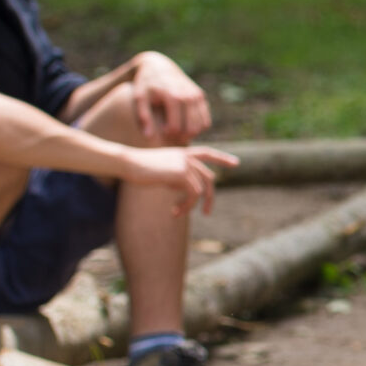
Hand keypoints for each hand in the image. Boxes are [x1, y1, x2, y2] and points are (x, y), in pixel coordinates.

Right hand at [119, 145, 236, 216]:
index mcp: (183, 152)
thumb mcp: (163, 171)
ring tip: (178, 213)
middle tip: (207, 213)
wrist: (128, 163)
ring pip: (200, 189)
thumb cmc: (140, 169)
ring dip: (191, 205)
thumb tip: (191, 190)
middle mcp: (187, 156)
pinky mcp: (182, 173)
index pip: (207, 153)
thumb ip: (179, 176)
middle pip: (208, 178)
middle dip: (210, 197)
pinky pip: (193, 194)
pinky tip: (175, 212)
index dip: (222, 158)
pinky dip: (186, 206)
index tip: (236, 164)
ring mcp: (186, 163)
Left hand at [125, 54, 210, 143]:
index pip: (176, 126)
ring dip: (191, 133)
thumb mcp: (139, 98)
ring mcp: (197, 95)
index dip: (168, 135)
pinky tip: (185, 127)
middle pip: (191, 128)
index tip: (161, 134)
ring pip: (201, 125)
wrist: (158, 66)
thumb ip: (143, 117)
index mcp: (173, 97)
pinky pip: (205, 119)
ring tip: (177, 134)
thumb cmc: (146, 85)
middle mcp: (188, 96)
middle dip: (181, 137)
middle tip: (171, 138)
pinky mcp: (201, 96)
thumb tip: (149, 137)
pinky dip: (198, 127)